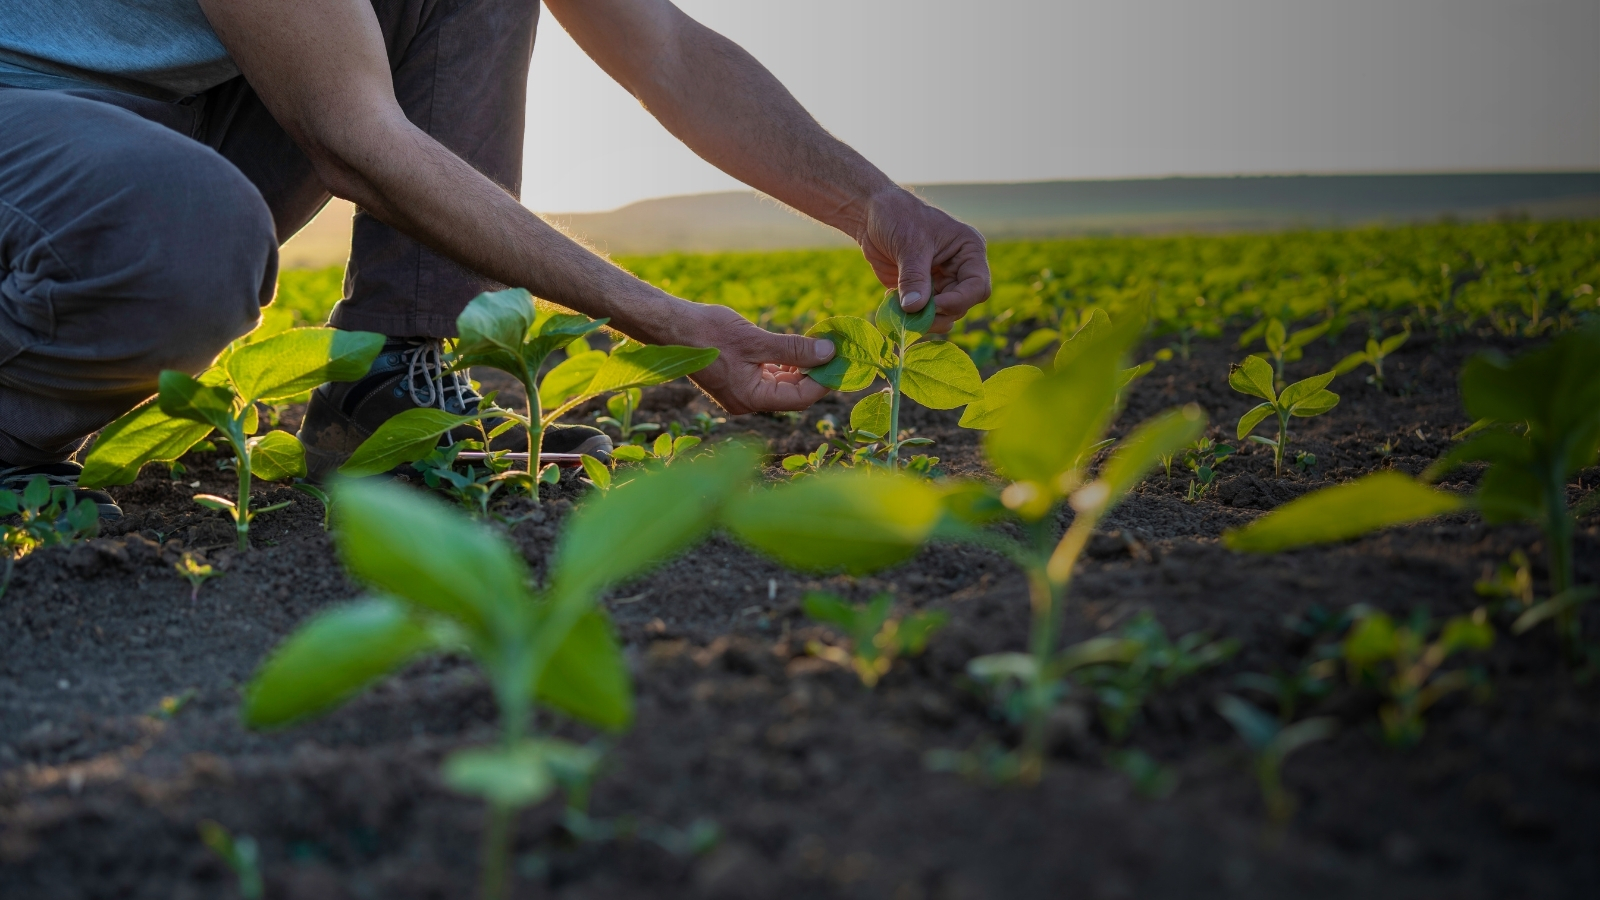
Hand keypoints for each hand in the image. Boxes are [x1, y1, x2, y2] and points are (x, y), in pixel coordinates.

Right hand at [675, 303, 835, 414]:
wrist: (671, 326)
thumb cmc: (708, 333)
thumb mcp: (756, 340)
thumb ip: (793, 349)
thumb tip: (828, 352)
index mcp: (750, 399)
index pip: (799, 398)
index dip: (824, 380)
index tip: (842, 361)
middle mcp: (747, 401)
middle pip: (793, 393)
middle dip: (816, 373)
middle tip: (837, 351)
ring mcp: (742, 391)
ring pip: (782, 383)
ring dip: (802, 366)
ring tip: (823, 346)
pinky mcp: (738, 377)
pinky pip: (769, 375)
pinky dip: (786, 363)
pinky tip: (799, 347)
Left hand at [857, 188, 990, 332]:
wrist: (872, 216)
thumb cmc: (898, 217)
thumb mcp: (909, 244)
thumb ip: (914, 277)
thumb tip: (915, 308)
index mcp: (969, 251)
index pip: (977, 286)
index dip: (959, 301)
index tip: (934, 305)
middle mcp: (960, 270)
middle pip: (961, 306)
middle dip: (939, 314)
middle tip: (913, 316)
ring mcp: (941, 282)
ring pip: (943, 315)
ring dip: (924, 320)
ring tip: (901, 311)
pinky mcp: (922, 291)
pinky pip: (922, 313)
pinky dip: (910, 316)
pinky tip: (893, 303)